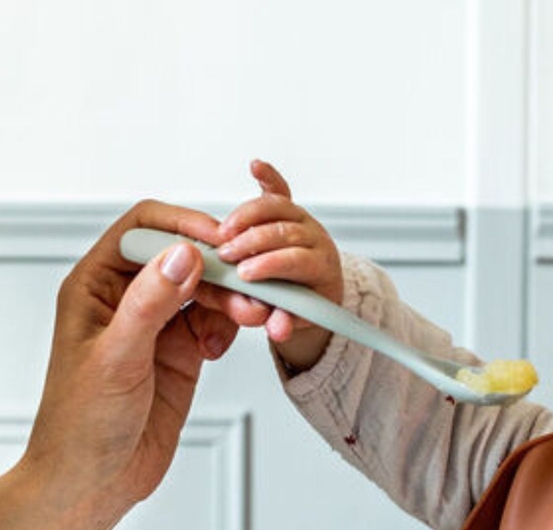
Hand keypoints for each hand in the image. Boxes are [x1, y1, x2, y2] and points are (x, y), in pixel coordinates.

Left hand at [0, 200, 240, 529]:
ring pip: (204, 292)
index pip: (143, 231)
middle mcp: (127, 300)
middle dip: (220, 271)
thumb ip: (150, 303)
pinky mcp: (180, 354)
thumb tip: (181, 256)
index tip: (222, 244)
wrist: (96, 480)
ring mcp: (156, 327)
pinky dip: (228, 328)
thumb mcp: (117, 357)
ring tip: (251, 318)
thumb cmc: (83, 424)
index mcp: (96, 286)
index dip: (184, 228)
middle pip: (184, 259)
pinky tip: (225, 346)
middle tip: (249, 291)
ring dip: (232, 300)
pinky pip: (214, 324)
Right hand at [216, 159, 342, 370]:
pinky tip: (256, 167)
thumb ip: (285, 323)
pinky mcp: (289, 210)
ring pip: (277, 208)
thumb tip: (278, 330)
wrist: (316, 293)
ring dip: (247, 216)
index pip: (298, 260)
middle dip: (252, 242)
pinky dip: (268, 177)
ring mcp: (303, 220)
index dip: (270, 265)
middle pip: (284, 231)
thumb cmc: (303, 306)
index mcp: (321, 266)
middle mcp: (316, 238)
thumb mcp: (294, 321)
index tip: (245, 274)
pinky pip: (280, 189)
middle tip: (226, 256)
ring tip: (223, 233)